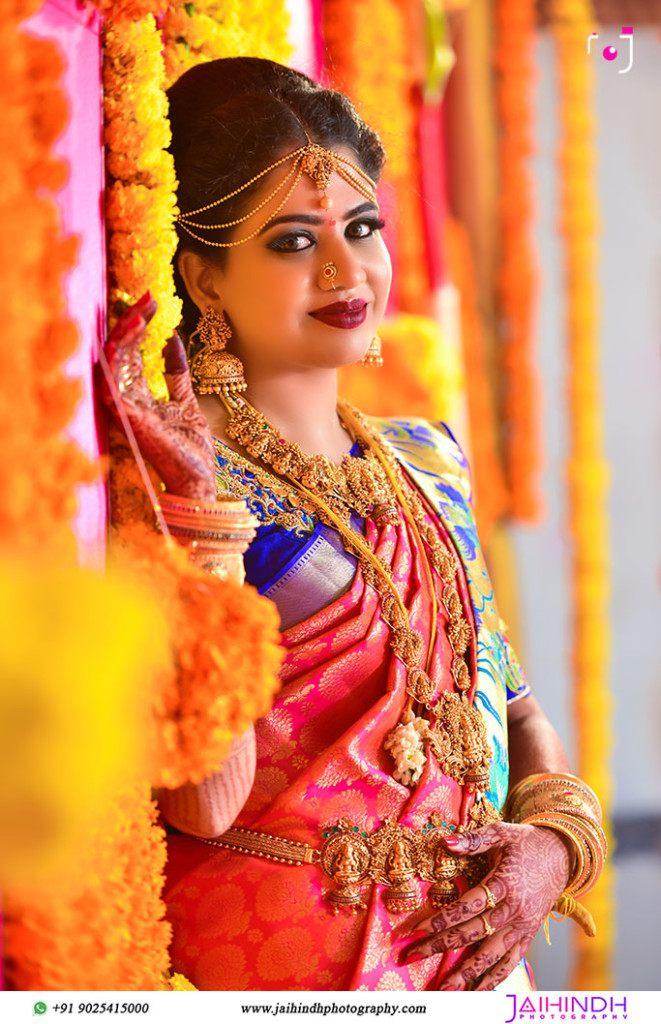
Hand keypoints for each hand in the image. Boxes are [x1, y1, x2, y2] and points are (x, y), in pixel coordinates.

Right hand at [100, 293, 215, 499]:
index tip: (152, 300)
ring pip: (111, 366)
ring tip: (135, 314)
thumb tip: (172, 338)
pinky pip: (112, 388)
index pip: (131, 352)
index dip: (138, 324)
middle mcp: (127, 400)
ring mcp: (125, 411)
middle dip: (129, 323)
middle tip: (144, 299)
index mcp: (139, 395)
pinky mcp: (127, 421)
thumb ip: (176, 374)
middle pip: (118, 353)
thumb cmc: (190, 450)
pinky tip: (116, 344)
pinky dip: (112, 365)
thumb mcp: (187, 402)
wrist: (198, 480)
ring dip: (121, 338)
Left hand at [400, 821, 571, 989]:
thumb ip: (472, 840)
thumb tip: (445, 841)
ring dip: (467, 973)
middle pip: (472, 933)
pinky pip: (512, 962)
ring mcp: (522, 925)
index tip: (416, 930)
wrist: (563, 854)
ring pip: (491, 955)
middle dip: (440, 946)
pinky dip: (496, 978)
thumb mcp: (500, 832)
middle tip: (412, 955)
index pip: (467, 906)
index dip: (441, 919)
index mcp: (504, 883)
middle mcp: (514, 910)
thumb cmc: (526, 841)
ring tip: (444, 988)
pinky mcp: (529, 935)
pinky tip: (478, 991)